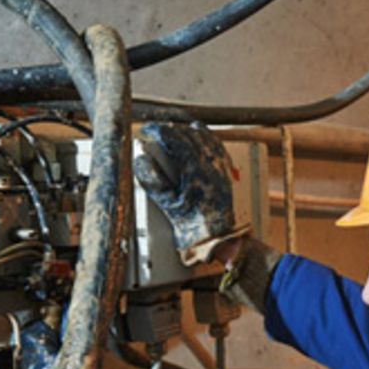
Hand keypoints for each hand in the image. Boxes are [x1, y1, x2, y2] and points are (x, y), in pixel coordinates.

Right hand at [133, 122, 249, 265]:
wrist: (221, 238)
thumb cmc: (196, 226)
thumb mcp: (169, 206)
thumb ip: (153, 182)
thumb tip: (141, 161)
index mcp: (196, 170)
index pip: (176, 139)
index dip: (159, 131)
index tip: (148, 131)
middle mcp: (211, 165)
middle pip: (190, 135)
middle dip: (171, 129)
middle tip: (157, 132)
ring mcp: (221, 167)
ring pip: (206, 138)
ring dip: (188, 132)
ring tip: (175, 132)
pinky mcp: (227, 173)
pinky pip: (217, 147)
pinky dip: (206, 139)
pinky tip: (201, 140)